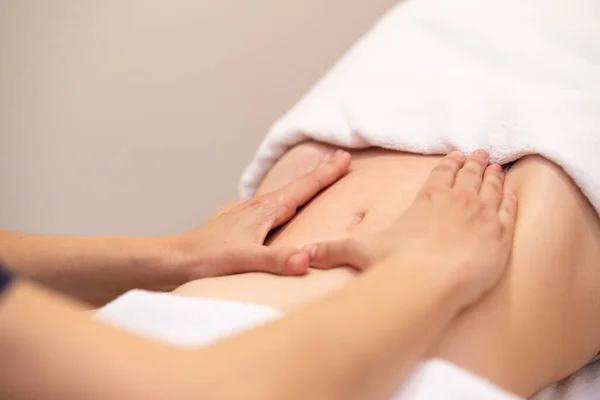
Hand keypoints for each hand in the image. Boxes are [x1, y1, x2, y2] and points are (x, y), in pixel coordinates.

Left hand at [174, 150, 351, 278]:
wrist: (178, 257)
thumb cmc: (209, 257)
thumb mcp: (245, 260)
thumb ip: (277, 260)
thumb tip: (307, 259)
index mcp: (265, 210)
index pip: (304, 188)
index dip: (326, 174)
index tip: (345, 157)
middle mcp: (259, 206)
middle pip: (297, 186)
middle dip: (320, 172)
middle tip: (340, 156)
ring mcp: (249, 213)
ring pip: (286, 194)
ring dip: (305, 184)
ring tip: (319, 177)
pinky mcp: (243, 223)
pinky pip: (274, 206)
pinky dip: (288, 200)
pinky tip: (284, 207)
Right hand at [308, 150, 517, 303]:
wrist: (429, 284)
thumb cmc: (397, 266)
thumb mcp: (361, 252)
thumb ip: (333, 250)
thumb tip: (304, 253)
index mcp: (428, 198)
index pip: (441, 173)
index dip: (449, 163)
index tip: (455, 156)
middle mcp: (457, 200)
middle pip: (469, 174)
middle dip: (474, 162)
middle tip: (480, 152)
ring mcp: (482, 215)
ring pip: (491, 186)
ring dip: (493, 174)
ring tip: (496, 165)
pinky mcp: (500, 235)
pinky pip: (509, 209)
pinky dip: (510, 197)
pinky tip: (511, 191)